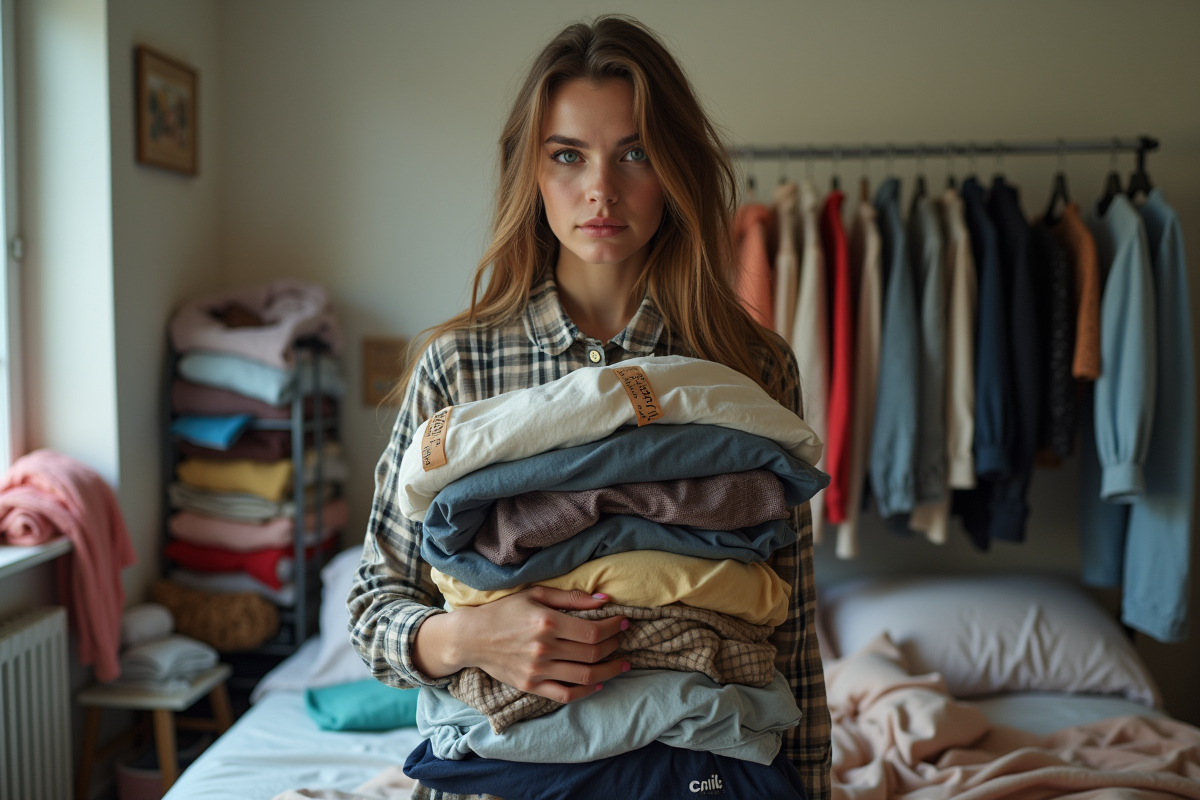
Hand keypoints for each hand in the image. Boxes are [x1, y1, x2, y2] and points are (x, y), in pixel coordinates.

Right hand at [414, 586, 629, 702]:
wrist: (472, 637)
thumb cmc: (505, 611)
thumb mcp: (536, 594)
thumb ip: (571, 598)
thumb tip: (604, 599)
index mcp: (547, 623)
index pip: (593, 631)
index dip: (614, 628)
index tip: (623, 622)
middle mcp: (544, 649)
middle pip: (593, 653)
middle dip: (615, 646)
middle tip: (623, 639)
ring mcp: (538, 670)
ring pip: (585, 676)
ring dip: (609, 671)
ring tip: (621, 664)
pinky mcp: (531, 685)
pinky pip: (566, 695)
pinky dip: (586, 692)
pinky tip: (598, 683)